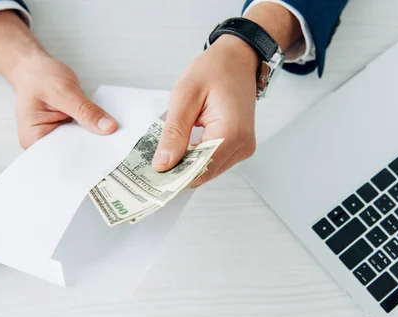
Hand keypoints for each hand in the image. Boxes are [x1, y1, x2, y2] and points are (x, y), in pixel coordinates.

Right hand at [10, 54, 116, 148]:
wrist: (34, 68)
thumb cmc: (38, 77)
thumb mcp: (64, 91)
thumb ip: (85, 111)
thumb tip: (108, 127)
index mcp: (33, 139)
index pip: (61, 156)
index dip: (83, 155)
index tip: (106, 152)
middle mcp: (42, 143)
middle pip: (71, 153)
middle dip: (91, 147)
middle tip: (114, 143)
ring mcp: (54, 138)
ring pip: (79, 145)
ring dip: (94, 139)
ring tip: (112, 135)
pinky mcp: (65, 132)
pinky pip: (82, 135)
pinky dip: (92, 131)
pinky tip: (105, 128)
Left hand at [152, 2, 301, 186]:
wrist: (238, 59)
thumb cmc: (215, 69)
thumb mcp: (185, 96)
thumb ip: (174, 133)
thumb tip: (163, 164)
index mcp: (231, 132)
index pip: (200, 168)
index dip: (175, 175)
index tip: (152, 175)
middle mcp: (243, 144)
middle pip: (205, 173)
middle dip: (179, 171)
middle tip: (153, 164)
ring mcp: (244, 147)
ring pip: (209, 170)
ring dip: (188, 165)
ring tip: (168, 153)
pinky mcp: (241, 146)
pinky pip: (215, 161)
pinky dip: (197, 158)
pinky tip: (184, 148)